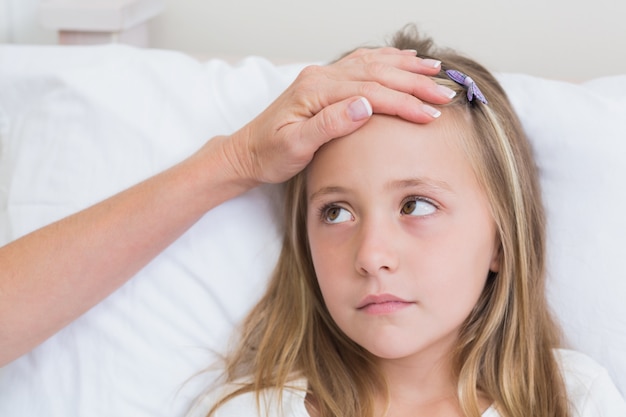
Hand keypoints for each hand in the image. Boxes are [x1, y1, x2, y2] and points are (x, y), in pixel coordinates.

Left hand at [223, 47, 455, 184]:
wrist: (247, 152)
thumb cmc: (269, 154)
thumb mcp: (295, 147)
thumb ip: (329, 125)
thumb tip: (364, 106)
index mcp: (316, 90)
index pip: (370, 92)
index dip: (403, 102)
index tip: (429, 114)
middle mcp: (321, 77)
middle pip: (377, 73)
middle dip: (414, 84)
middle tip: (444, 94)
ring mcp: (323, 77)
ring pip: (372, 64)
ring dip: (405, 67)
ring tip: (435, 71)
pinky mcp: (324, 82)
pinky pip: (361, 64)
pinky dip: (386, 60)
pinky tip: (403, 60)